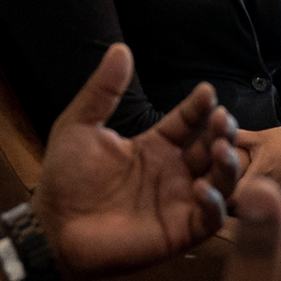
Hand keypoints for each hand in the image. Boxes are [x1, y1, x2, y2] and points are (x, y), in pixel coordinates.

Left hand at [30, 45, 239, 280]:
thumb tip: (120, 48)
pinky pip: (210, 218)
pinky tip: (201, 187)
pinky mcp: (180, 232)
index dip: (199, 107)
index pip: (188, 123)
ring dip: (227, 164)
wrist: (53, 228)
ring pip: (220, 180)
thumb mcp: (80, 126)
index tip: (206, 92)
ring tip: (221, 149)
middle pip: (212, 148)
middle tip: (222, 119)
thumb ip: (103, 90)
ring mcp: (179, 203)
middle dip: (222, 131)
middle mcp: (173, 173)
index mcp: (154, 148)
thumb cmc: (65, 180)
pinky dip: (214, 203)